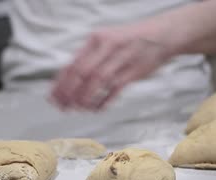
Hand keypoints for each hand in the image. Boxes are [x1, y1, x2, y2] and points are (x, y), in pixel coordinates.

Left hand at [51, 24, 172, 110]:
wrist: (163, 35)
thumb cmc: (129, 41)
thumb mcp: (105, 41)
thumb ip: (87, 58)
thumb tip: (66, 81)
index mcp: (95, 40)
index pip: (72, 64)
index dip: (60, 83)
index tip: (53, 97)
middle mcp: (107, 48)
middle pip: (82, 73)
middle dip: (69, 93)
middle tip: (63, 106)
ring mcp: (121, 59)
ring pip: (97, 82)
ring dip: (85, 98)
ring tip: (77, 108)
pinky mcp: (135, 72)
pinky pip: (115, 90)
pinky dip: (104, 102)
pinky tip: (96, 109)